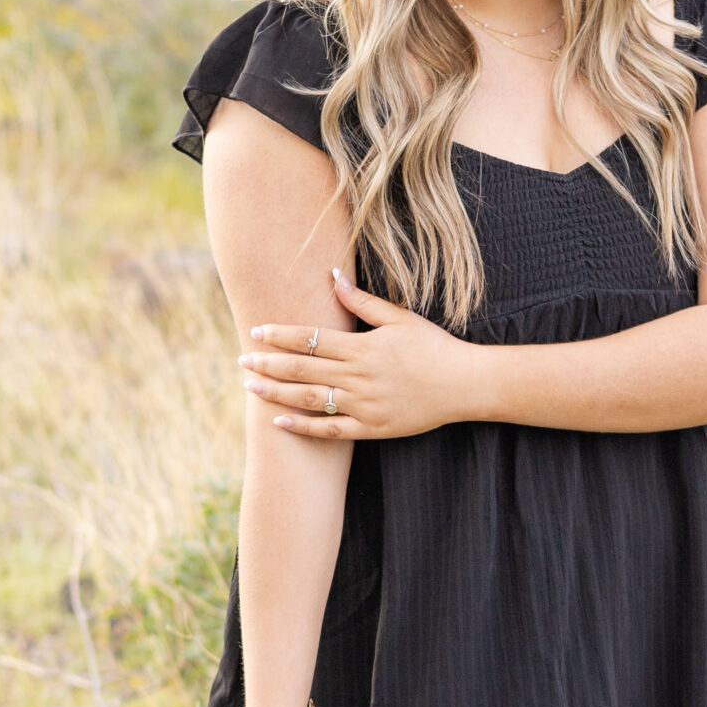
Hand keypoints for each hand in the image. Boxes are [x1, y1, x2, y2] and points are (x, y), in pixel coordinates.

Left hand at [238, 269, 483, 440]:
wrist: (464, 385)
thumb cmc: (433, 347)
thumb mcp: (399, 318)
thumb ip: (361, 301)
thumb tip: (331, 275)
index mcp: (362, 348)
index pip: (310, 339)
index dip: (280, 335)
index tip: (257, 332)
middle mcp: (358, 378)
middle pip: (302, 369)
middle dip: (268, 364)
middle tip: (242, 359)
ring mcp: (363, 406)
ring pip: (310, 399)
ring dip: (277, 392)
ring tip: (251, 386)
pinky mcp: (372, 428)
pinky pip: (330, 430)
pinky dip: (303, 427)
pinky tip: (279, 422)